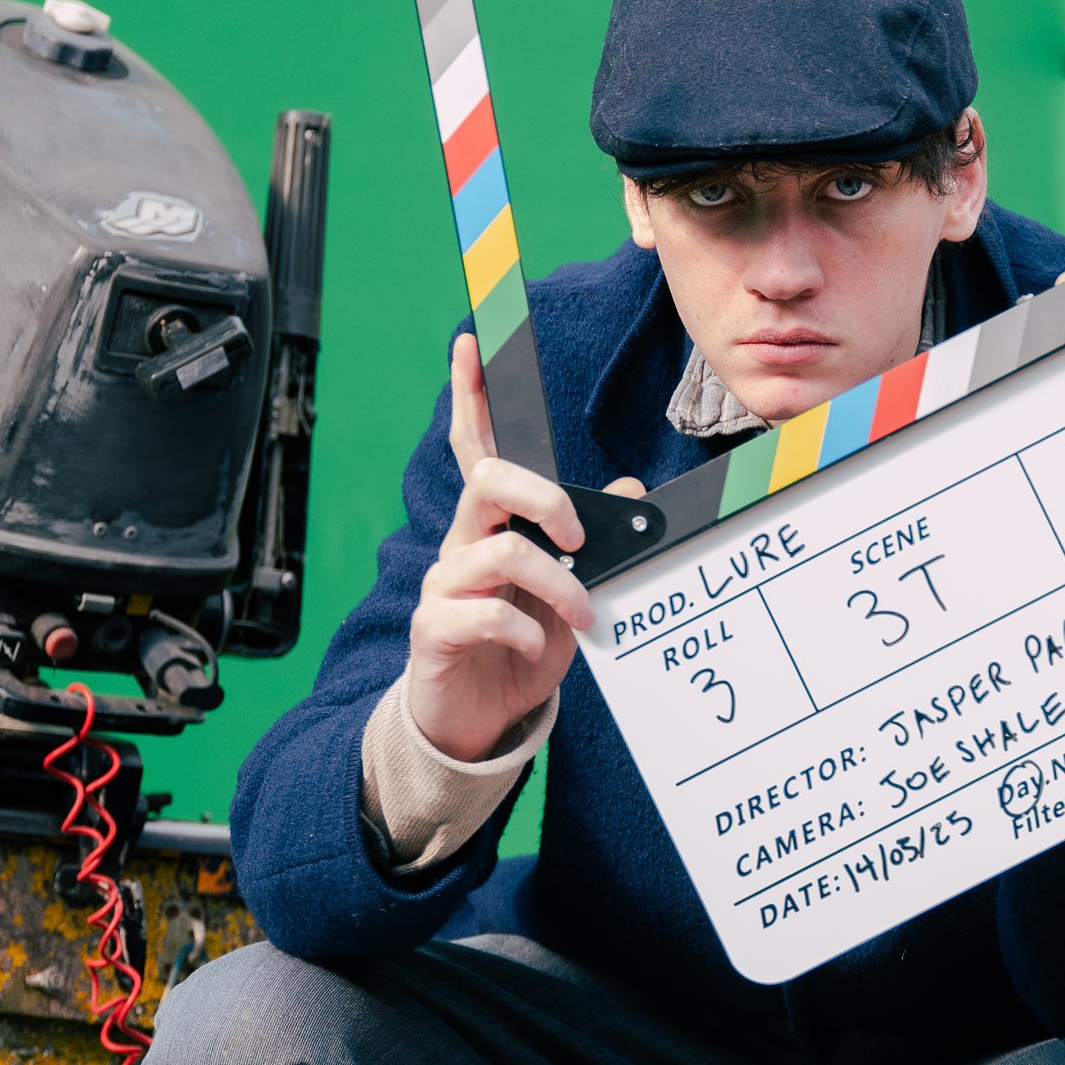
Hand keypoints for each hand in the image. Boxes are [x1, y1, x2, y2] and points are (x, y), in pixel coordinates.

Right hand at [405, 334, 645, 761]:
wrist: (474, 722)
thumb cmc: (518, 651)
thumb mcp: (570, 595)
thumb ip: (592, 545)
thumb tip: (630, 488)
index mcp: (492, 528)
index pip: (475, 448)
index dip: (470, 396)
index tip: (471, 342)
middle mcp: (461, 546)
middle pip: (486, 482)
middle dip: (543, 498)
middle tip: (580, 540)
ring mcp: (443, 586)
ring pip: (497, 553)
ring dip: (555, 585)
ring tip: (581, 614)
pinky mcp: (434, 629)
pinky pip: (483, 613)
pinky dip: (524, 630)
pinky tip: (537, 647)